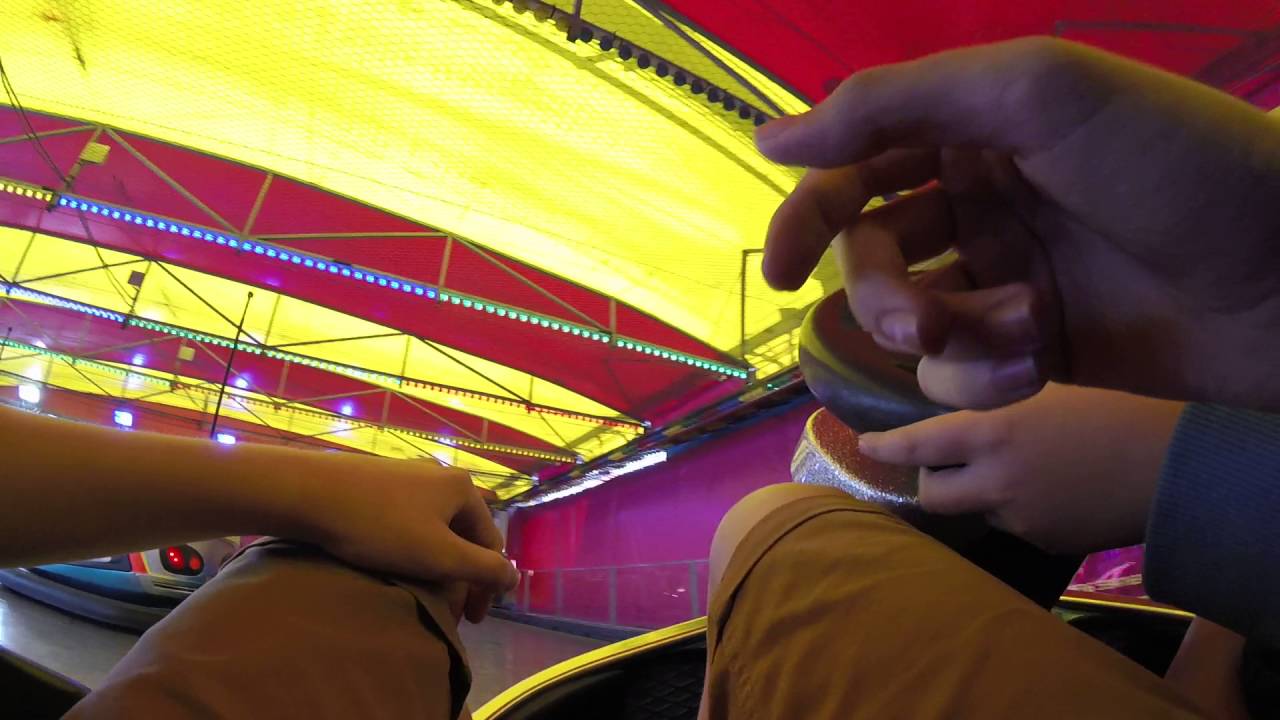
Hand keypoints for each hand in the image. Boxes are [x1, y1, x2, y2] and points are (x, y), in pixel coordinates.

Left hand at [294, 458, 516, 622]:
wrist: (308, 492)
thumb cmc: (380, 527)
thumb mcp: (439, 556)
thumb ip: (483, 569)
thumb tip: (514, 577)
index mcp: (464, 489)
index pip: (491, 544)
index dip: (486, 587)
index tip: (471, 621)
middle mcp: (442, 476)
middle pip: (463, 537)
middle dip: (458, 578)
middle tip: (446, 613)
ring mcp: (409, 477)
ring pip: (435, 530)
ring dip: (434, 566)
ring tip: (419, 592)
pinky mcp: (380, 483)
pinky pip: (409, 521)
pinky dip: (412, 548)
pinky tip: (394, 564)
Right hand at [759, 37, 1279, 409]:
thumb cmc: (1168, 162)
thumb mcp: (1032, 90)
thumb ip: (891, 103)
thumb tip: (768, 139)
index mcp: (972, 131)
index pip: (855, 168)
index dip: (806, 214)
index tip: (778, 269)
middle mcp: (977, 203)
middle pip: (869, 257)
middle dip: (879, 296)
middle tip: (918, 322)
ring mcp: (1003, 280)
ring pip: (909, 325)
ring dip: (945, 337)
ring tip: (1021, 330)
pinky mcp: (1030, 353)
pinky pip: (962, 376)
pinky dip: (986, 376)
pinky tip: (1041, 362)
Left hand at [857, 383, 1182, 552]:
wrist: (1176, 466)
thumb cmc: (1115, 408)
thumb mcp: (1045, 389)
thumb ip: (996, 402)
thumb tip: (962, 405)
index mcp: (991, 435)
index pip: (917, 446)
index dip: (886, 447)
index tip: (864, 444)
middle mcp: (995, 483)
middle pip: (932, 494)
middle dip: (930, 479)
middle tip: (945, 463)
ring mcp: (1019, 519)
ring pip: (975, 510)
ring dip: (978, 493)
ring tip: (1018, 468)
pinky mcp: (1045, 542)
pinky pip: (1013, 524)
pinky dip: (1016, 508)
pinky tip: (1051, 488)